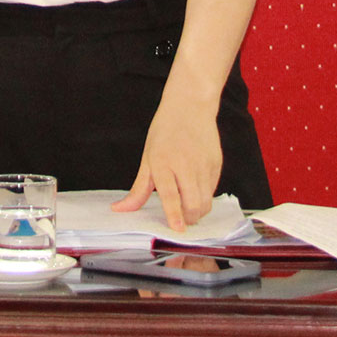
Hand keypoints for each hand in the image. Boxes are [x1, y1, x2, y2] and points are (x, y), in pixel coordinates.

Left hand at [114, 102, 223, 230]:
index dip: (175, 214)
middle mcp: (185, 165)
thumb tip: (120, 209)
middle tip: (181, 221)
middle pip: (193, 203)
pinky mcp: (216, 164)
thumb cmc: (165, 131)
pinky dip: (205, 197)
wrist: (190, 107)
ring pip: (206, 201)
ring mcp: (204, 165)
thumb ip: (138, 189)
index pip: (171, 195)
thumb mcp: (147, 159)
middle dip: (189, 219)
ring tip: (189, 209)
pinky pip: (212, 190)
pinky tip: (196, 191)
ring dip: (198, 212)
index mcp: (163, 163)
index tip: (177, 229)